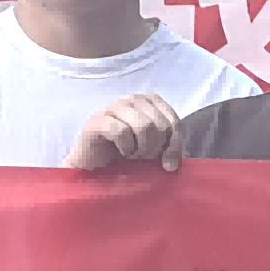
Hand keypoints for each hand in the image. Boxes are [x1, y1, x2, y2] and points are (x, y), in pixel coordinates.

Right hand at [68, 97, 189, 172]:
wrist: (92, 171)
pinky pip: (121, 131)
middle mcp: (133, 100)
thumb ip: (169, 149)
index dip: (175, 144)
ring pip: (144, 126)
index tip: (168, 165)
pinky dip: (125, 148)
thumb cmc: (124, 159)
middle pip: (161, 125)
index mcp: (150, 103)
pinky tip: (121, 153)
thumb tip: (177, 161)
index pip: (174, 121)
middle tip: (144, 159)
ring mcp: (113, 108)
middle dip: (156, 149)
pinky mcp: (97, 121)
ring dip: (141, 149)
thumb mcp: (153, 153)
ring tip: (133, 156)